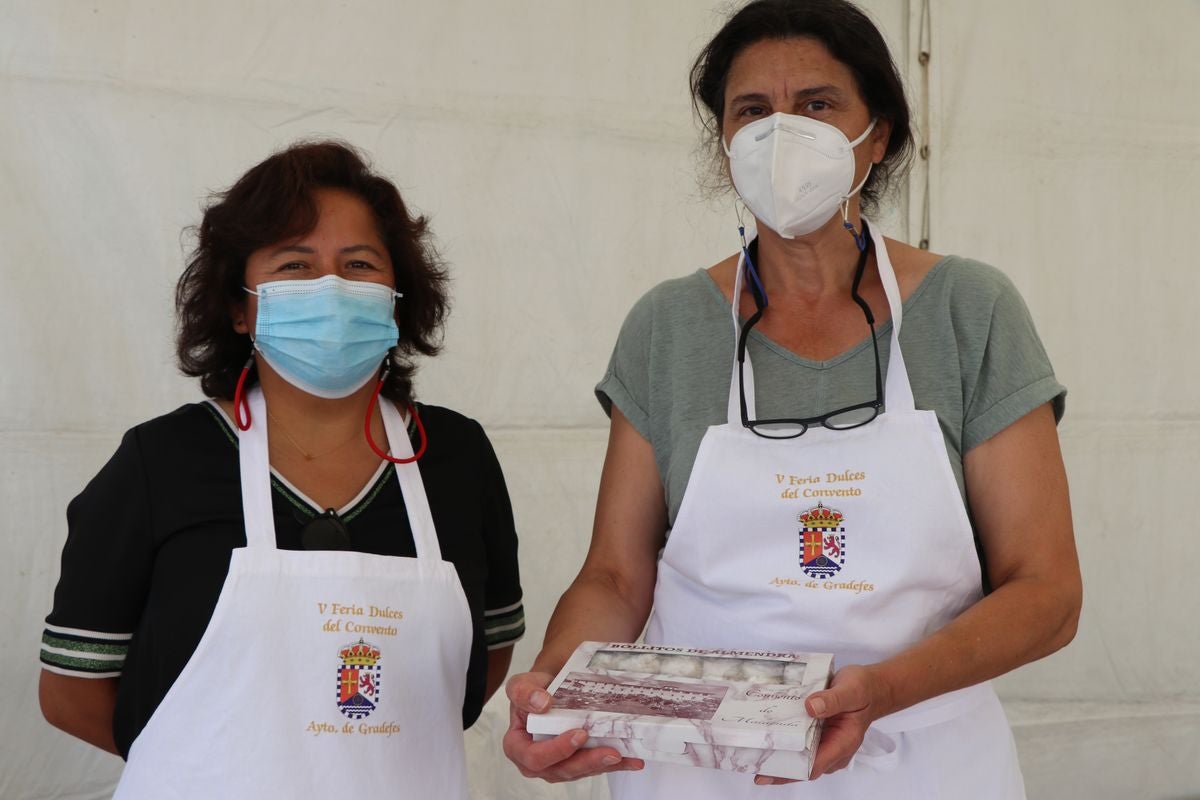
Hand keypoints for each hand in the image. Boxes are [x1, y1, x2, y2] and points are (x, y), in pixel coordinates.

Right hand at [502, 671, 644, 782]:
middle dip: (586, 762)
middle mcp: (537, 761)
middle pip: (560, 770)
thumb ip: (523, 691)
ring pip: (580, 771)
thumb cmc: (534, 690)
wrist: (551, 688)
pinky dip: (617, 764)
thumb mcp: (522, 684)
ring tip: (622, 755)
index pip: (534, 756)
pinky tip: (632, 760)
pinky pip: (597, 767)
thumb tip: (540, 702)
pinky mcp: (579, 763)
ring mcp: (559, 764)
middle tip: (609, 752)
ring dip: (602, 765)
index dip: (555, 750)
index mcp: (517, 745)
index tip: (578, 734)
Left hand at [753, 664, 889, 784]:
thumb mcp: (852, 690)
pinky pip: (799, 742)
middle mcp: (832, 749)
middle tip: (748, 761)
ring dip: (777, 754)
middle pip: (801, 766)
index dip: (789, 771)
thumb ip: (833, 700)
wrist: (872, 687)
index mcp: (843, 744)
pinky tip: (765, 734)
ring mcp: (824, 743)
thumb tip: (810, 707)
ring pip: (798, 755)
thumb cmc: (864, 691)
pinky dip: (783, 740)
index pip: (812, 766)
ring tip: (750, 749)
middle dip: (776, 766)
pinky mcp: (817, 734)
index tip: (765, 771)